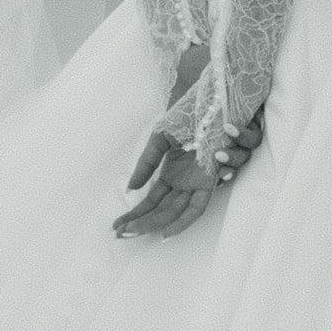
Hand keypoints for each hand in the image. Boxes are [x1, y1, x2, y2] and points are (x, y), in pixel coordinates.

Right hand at [112, 103, 264, 241]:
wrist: (215, 95)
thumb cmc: (190, 114)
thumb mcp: (161, 136)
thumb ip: (147, 162)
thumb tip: (129, 188)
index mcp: (173, 174)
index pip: (151, 202)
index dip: (135, 215)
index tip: (116, 228)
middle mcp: (186, 182)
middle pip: (164, 212)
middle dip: (143, 225)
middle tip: (123, 234)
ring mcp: (199, 182)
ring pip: (177, 214)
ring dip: (157, 223)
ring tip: (135, 229)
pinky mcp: (212, 178)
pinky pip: (199, 205)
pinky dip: (184, 220)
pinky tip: (167, 231)